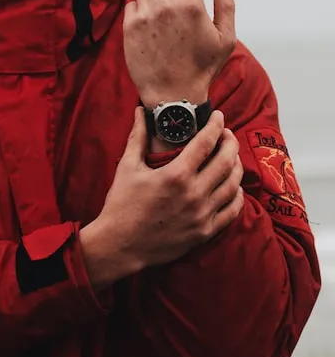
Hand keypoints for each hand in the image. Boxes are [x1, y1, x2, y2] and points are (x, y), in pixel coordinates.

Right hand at [79, 108, 243, 289]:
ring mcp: (202, 214)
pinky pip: (232, 210)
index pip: (206, 142)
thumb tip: (140, 112)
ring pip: (233, 184)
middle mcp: (193, 193)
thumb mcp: (128, 167)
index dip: (216, 125)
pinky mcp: (204, 232)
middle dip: (230, 142)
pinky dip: (237, 194)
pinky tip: (233, 186)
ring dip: (236, 166)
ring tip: (231, 157)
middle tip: (227, 134)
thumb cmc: (121, 204)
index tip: (219, 116)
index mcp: (175, 174)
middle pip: (226, 160)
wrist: (120, 244)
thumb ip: (138, 137)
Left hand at [123, 0, 235, 108]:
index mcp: (192, 4)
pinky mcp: (129, 27)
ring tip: (157, 0)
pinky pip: (131, 3)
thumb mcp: (225, 38)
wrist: (173, 95)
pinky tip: (148, 20)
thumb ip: (225, 4)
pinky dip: (138, 6)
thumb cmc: (202, 68)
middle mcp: (166, 5)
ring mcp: (145, 15)